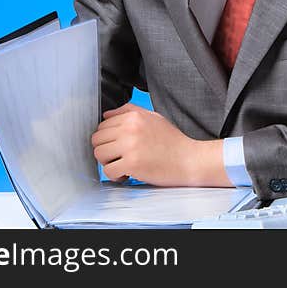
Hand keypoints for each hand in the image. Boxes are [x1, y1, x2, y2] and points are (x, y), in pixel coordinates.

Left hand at [90, 103, 229, 186]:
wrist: (189, 160)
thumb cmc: (173, 141)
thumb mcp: (154, 118)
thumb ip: (130, 111)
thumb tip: (106, 115)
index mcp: (134, 116)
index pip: (103, 125)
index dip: (109, 139)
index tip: (119, 146)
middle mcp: (130, 128)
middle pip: (97, 140)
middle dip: (106, 150)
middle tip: (120, 157)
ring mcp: (130, 146)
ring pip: (99, 155)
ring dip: (109, 163)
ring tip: (123, 165)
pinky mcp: (132, 164)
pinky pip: (108, 171)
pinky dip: (116, 176)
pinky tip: (128, 174)